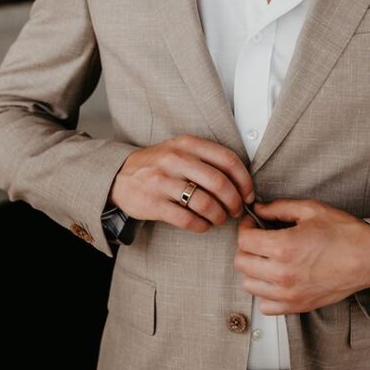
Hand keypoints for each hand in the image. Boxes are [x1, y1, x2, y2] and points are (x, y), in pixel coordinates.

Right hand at [110, 135, 254, 232]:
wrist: (121, 177)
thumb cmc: (159, 165)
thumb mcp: (181, 150)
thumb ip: (208, 159)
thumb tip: (241, 181)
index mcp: (188, 144)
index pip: (227, 159)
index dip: (244, 180)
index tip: (249, 194)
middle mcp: (176, 160)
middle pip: (219, 183)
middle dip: (234, 201)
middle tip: (237, 210)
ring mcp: (163, 182)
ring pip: (205, 203)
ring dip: (219, 215)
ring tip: (219, 218)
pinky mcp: (154, 204)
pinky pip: (187, 219)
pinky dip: (201, 225)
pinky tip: (203, 224)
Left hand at [234, 198, 369, 314]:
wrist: (369, 257)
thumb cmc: (345, 233)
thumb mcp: (311, 210)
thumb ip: (279, 208)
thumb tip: (260, 209)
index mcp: (284, 247)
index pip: (243, 241)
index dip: (245, 228)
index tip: (253, 224)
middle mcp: (282, 273)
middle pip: (241, 263)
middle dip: (247, 247)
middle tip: (259, 239)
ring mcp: (289, 293)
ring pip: (249, 285)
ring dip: (254, 270)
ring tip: (268, 258)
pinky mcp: (297, 306)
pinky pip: (265, 305)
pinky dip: (265, 292)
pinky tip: (276, 278)